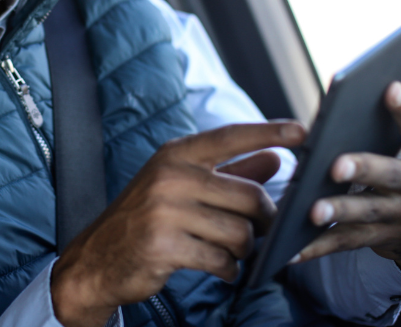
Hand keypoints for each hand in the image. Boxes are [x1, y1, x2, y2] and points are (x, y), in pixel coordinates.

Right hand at [50, 121, 306, 326]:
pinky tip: (219, 267)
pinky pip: (221, 260)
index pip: (230, 136)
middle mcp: (170, 177)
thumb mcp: (181, 186)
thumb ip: (230, 172)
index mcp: (175, 155)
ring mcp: (165, 212)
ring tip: (231, 252)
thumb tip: (275, 159)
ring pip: (240, 233)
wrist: (97, 258)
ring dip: (244, 250)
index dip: (269, 132)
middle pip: (249, 196)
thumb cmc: (146, 217)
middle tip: (260, 231)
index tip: (303, 130)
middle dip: (264, 220)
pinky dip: (228, 269)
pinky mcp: (164, 246)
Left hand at [294, 42, 400, 273]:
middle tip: (337, 164)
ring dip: (338, 212)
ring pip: (365, 213)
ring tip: (310, 210)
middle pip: (390, 176)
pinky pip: (344, 243)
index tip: (388, 87)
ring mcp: (396, 216)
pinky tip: (289, 249)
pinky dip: (317, 248)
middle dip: (364, 169)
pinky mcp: (375, 239)